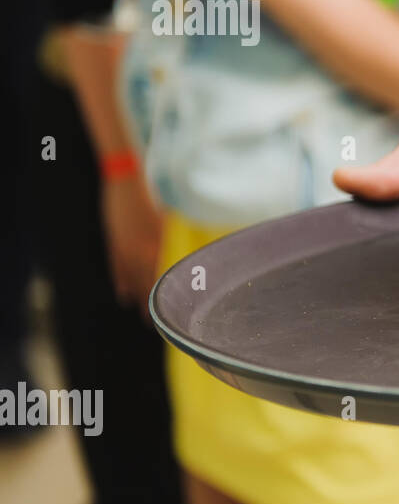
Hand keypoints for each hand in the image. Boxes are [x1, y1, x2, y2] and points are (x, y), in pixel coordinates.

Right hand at [101, 172, 163, 312]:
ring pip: (130, 280)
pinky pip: (117, 269)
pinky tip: (125, 295)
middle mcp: (140, 251)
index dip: (167, 296)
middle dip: (153, 304)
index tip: (173, 310)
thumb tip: (181, 256)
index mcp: (157, 245)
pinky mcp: (113, 244)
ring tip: (144, 315)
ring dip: (137, 297)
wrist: (126, 181)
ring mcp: (124, 249)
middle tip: (158, 322)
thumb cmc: (152, 197)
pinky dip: (122, 282)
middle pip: (146, 284)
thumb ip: (170, 240)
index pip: (162, 278)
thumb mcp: (166, 221)